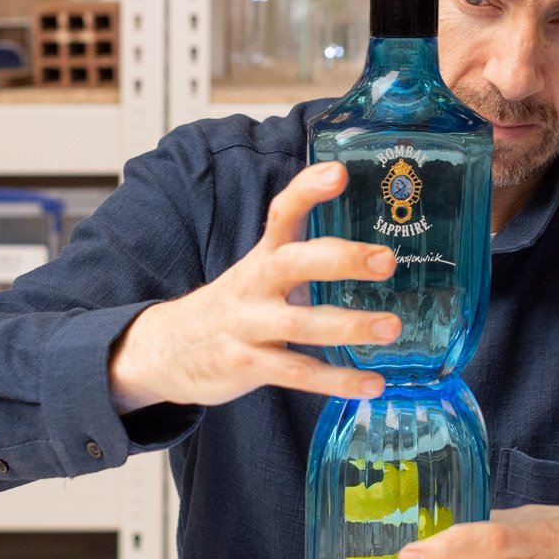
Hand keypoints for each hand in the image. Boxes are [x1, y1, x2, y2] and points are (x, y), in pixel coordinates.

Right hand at [108, 161, 397, 413]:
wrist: (167, 350)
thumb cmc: (234, 307)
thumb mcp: (259, 273)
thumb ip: (304, 258)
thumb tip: (369, 248)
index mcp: (262, 257)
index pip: (281, 214)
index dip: (307, 191)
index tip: (339, 173)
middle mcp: (253, 285)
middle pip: (292, 263)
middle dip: (340, 259)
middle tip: (387, 260)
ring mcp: (247, 326)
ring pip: (299, 324)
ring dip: (348, 326)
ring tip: (392, 327)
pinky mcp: (245, 366)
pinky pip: (295, 374)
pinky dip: (336, 381)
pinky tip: (372, 385)